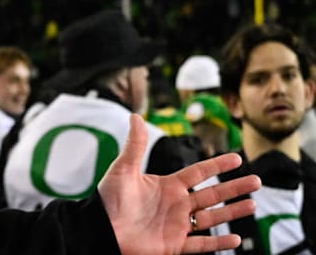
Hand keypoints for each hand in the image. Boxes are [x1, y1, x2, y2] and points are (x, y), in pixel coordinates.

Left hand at [98, 113, 260, 254]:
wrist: (100, 229)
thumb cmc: (107, 199)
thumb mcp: (123, 169)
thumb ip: (134, 145)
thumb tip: (135, 115)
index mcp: (167, 185)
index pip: (198, 172)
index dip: (217, 165)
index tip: (238, 158)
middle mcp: (176, 204)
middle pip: (212, 194)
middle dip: (234, 188)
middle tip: (257, 181)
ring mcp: (177, 225)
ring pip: (212, 218)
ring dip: (232, 212)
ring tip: (252, 204)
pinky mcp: (174, 245)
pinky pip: (201, 245)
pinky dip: (218, 243)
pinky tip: (235, 237)